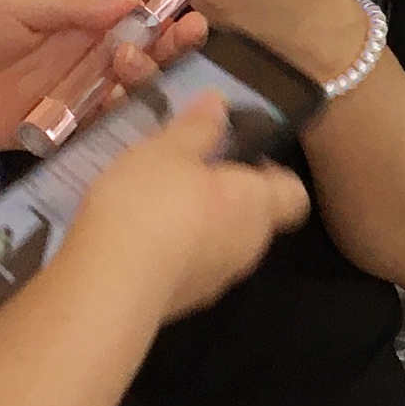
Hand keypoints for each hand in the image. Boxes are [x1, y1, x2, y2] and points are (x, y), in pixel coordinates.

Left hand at [0, 0, 200, 153]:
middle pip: (148, 36)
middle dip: (177, 29)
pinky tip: (126, 95)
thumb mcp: (13, 7)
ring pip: (135, 76)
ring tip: (141, 57)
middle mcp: (85, 46)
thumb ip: (73, 4)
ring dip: (151, 65)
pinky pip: (108, 118)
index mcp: (75, 9)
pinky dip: (124, 107)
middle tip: (195, 26)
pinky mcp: (64, 126)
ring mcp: (77, 87)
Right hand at [75, 94, 311, 321]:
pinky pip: (189, 267)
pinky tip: (137, 236)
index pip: (294, 195)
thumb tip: (220, 103)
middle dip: (228, 195)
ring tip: (156, 201)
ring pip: (220, 243)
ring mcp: (218, 281)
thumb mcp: (168, 150)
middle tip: (188, 170)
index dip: (273, 174)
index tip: (241, 156)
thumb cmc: (151, 203)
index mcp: (257, 205)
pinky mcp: (184, 302)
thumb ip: (198, 127)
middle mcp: (249, 247)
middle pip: (255, 217)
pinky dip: (174, 251)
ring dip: (199, 224)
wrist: (110, 285)